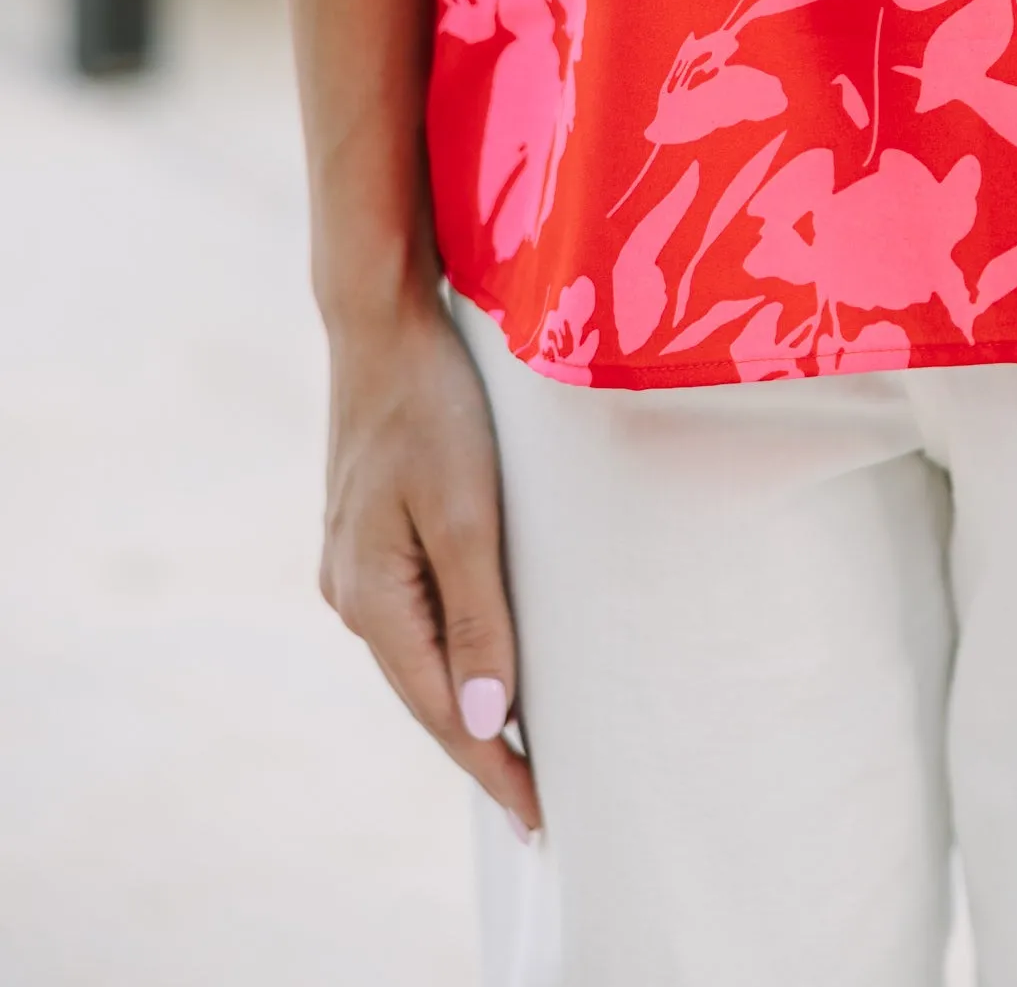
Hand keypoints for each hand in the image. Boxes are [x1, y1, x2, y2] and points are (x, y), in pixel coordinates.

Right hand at [319, 294, 542, 838]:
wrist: (381, 325)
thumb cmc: (434, 406)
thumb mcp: (467, 512)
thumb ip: (477, 616)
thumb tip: (486, 719)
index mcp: (371, 598)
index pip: (442, 710)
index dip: (492, 767)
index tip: (538, 819)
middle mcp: (350, 593)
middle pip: (424, 692)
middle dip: (480, 748)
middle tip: (537, 805)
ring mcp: (353, 564)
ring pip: (417, 657)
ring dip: (464, 702)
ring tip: (516, 751)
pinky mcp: (367, 535)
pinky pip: (414, 617)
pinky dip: (449, 652)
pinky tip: (478, 665)